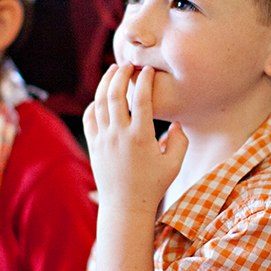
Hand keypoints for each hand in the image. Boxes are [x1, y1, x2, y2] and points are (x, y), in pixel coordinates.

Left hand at [82, 64, 186, 214]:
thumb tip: (176, 124)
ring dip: (105, 83)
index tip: (148, 71)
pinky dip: (94, 103)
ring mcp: (103, 139)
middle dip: (120, 75)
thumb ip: (180, 141)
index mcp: (141, 137)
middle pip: (115, 95)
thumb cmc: (152, 186)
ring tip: (113, 71)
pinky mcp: (94, 145)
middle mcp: (119, 135)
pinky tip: (102, 97)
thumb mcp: (174, 165)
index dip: (144, 81)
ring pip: (100, 102)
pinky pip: (90, 117)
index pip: (141, 99)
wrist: (125, 206)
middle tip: (128, 65)